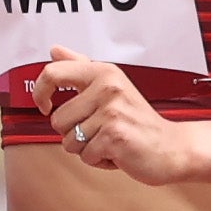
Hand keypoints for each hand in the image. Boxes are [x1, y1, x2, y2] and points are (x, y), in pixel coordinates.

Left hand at [35, 49, 198, 180]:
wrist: (171, 147)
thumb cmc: (138, 120)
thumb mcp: (111, 85)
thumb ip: (80, 66)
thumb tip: (55, 50)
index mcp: (104, 72)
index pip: (53, 73)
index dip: (40, 93)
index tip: (45, 105)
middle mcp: (108, 88)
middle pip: (57, 119)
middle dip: (74, 133)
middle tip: (101, 130)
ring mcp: (111, 112)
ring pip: (69, 141)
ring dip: (87, 148)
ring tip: (109, 141)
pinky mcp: (114, 136)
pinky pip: (85, 156)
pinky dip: (99, 160)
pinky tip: (117, 152)